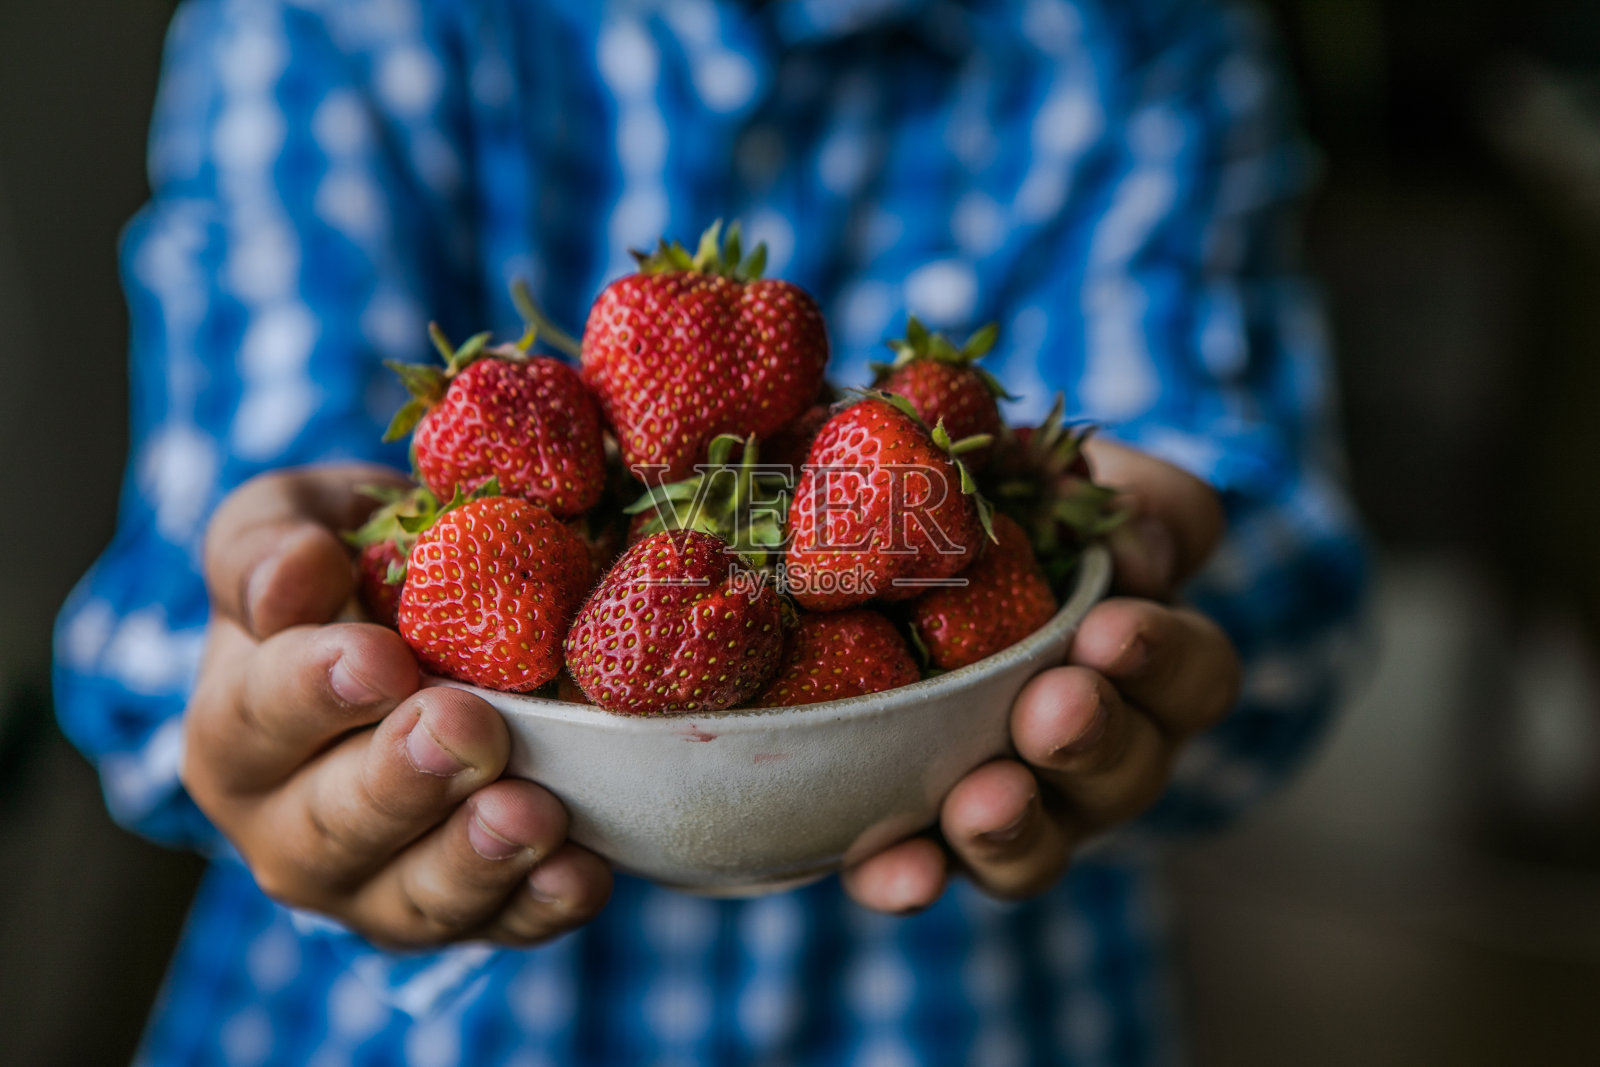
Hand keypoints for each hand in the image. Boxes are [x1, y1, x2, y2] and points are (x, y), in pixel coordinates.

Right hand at [180, 465, 611, 948]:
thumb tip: (297, 571)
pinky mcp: (465, 913)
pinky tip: (582, 871)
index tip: (381, 658)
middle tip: (466, 728)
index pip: (256, 719)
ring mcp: (374, 886)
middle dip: (402, 781)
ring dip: (474, 860)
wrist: (426, 630)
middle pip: (331, 826)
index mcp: (234, 730)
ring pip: (413, 899)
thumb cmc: (350, 568)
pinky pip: (501, 927)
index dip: (315, 692)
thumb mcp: (293, 524)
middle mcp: (288, 828)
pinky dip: (541, 905)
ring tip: (532, 814)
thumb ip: (269, 546)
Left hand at [842, 438, 1239, 909]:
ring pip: (1048, 839)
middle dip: (1094, 738)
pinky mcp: (934, 837)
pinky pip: (934, 873)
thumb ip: (1100, 483)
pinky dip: (916, 876)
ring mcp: (1026, 800)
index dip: (1163, 653)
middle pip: (1133, 764)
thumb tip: (1114, 527)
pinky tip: (894, 872)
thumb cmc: (996, 504)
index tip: (1111, 624)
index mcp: (1146, 652)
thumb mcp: (1053, 469)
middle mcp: (1101, 741)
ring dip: (1019, 824)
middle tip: (1054, 708)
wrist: (882, 561)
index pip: (1192, 665)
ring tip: (984, 801)